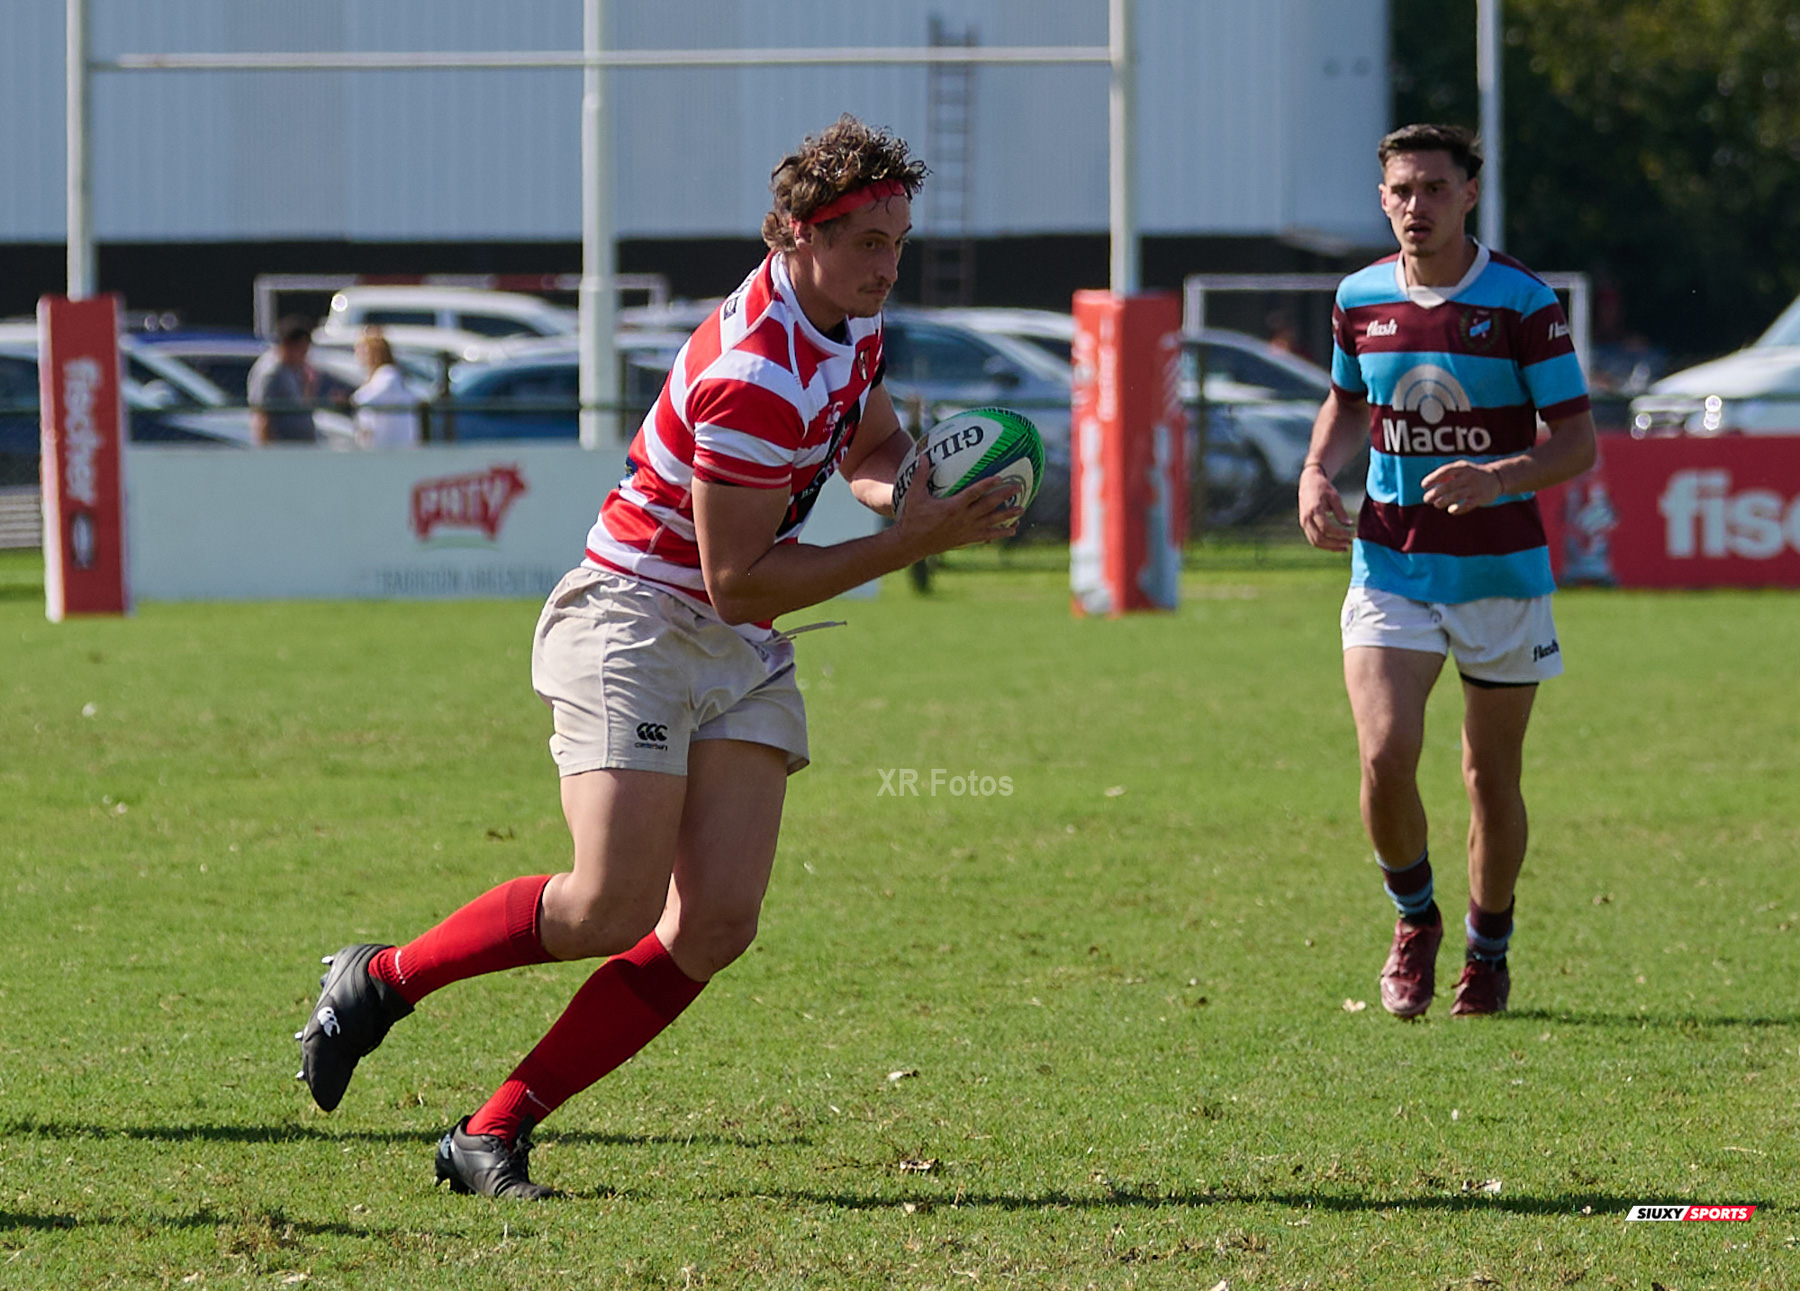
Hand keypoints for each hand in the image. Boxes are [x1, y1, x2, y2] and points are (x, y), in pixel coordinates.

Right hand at [893, 476, 1021, 558]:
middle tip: (1018, 488)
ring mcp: (966, 531)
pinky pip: (987, 536)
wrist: (911, 544)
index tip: (1000, 477)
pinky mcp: (966, 539)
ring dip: (1008, 516)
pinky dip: (1000, 533)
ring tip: (1022, 510)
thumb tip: (922, 456)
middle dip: (1004, 497)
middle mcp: (963, 519)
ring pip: (992, 522)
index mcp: (953, 507)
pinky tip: (1011, 531)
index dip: (987, 484)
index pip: (974, 493)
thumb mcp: (914, 495)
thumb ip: (920, 476)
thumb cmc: (912, 518)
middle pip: (988, 506)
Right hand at [1298, 464, 1354, 550]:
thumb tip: (1350, 525)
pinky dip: (1324, 545)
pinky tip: (1335, 545)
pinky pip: (1313, 539)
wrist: (1308, 482)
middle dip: (1335, 544)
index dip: (1339, 534)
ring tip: (1344, 547)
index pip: (1326, 528)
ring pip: (1315, 542)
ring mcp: (1303, 523)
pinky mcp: (1304, 525)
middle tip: (1348, 544)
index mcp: (1314, 510)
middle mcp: (1306, 518)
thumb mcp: (1334, 497)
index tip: (1350, 534)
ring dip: (1330, 547)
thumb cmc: (1323, 488)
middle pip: (1319, 538)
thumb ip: (1341, 512)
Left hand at [1421, 461, 1503, 514]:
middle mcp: (1468, 476)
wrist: (1496, 478)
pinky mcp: (1481, 498)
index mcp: (1462, 467)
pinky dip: (1458, 509)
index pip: (1445, 471)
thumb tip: (1426, 485)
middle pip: (1448, 485)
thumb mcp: (1461, 469)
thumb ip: (1445, 475)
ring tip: (1436, 504)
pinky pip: (1467, 505)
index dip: (1433, 478)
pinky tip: (1451, 510)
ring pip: (1456, 495)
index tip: (1423, 486)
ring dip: (1444, 501)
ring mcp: (1475, 487)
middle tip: (1426, 499)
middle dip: (1435, 493)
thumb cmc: (1471, 474)